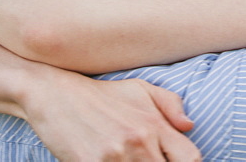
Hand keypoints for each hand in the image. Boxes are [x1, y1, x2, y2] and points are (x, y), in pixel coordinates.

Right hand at [22, 70, 199, 160]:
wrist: (55, 95)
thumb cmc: (101, 96)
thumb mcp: (140, 89)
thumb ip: (170, 105)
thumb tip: (189, 126)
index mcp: (153, 125)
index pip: (190, 158)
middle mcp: (139, 142)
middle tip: (146, 159)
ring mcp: (115, 157)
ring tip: (127, 159)